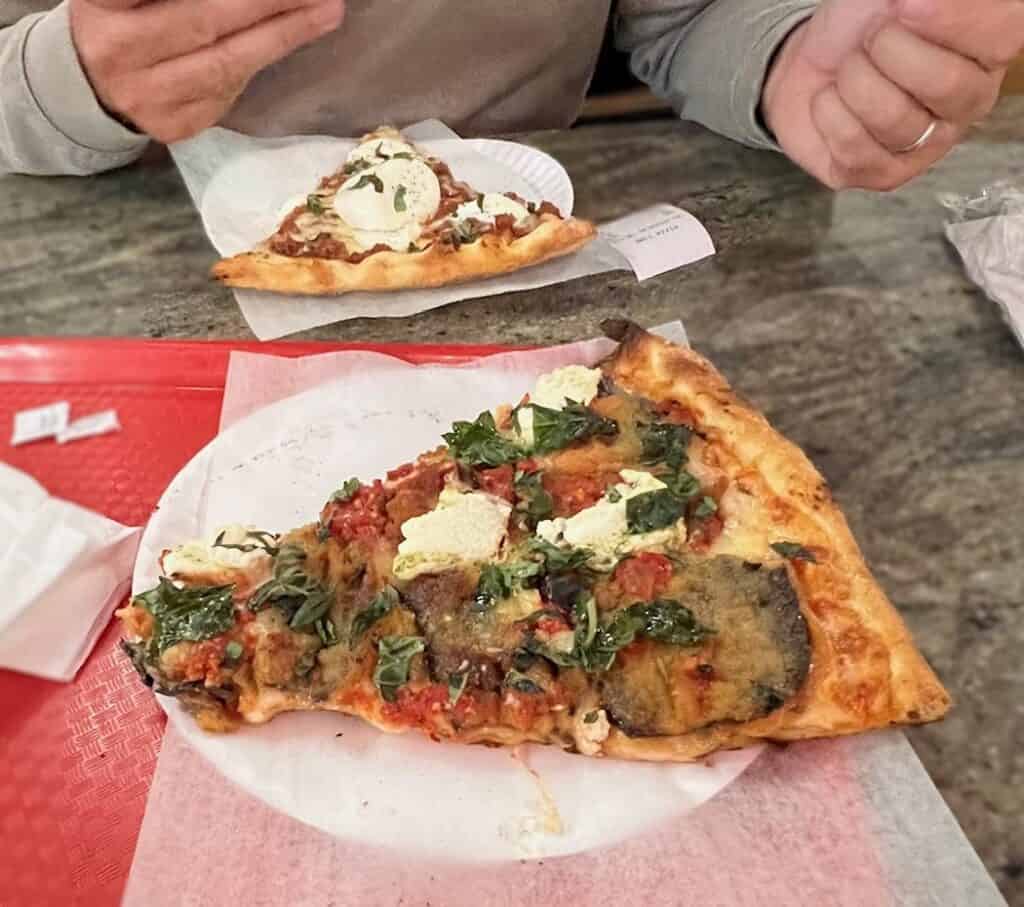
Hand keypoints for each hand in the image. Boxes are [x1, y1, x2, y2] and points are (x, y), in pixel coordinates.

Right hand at [70, 0, 344, 143]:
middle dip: (265, 4)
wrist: (92, 87)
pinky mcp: (175, 126)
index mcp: (104, 6)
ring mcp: (148, 97)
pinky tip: (295, 35)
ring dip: (283, 35)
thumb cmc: (124, 19)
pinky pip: (229, 90)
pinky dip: (264, 58)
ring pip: (226, 64)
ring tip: (325, 11)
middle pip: (203, 21)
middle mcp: (119, 52)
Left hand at [762, 0, 1023, 189]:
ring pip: (892, 117)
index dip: (953, 20)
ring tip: (848, 70)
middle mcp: (968, 102)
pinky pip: (854, 147)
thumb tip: (929, 5)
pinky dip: (828, 113)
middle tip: (869, 39)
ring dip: (853, 80)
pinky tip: (832, 101)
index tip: (905, 5)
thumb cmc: (863, 22)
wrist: (808, 62)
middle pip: (946, 84)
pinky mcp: (882, 175)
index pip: (1003, 34)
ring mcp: (928, 145)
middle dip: (888, 49)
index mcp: (988, 49)